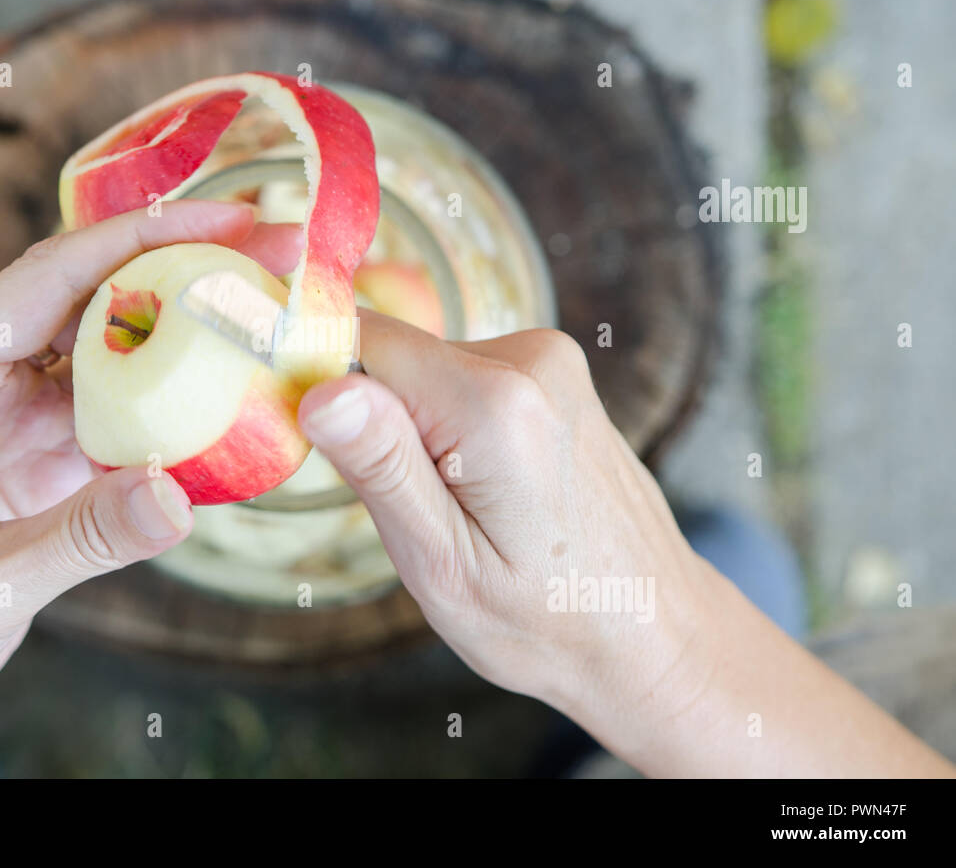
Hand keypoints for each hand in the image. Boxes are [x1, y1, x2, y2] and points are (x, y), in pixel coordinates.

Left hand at [0, 201, 297, 777]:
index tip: (225, 222)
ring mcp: (12, 418)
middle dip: (179, 268)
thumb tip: (179, 495)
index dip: (137, 241)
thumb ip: (76, 540)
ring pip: (111, 347)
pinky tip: (230, 393)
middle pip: (87, 296)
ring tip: (264, 309)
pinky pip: (120, 411)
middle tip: (271, 254)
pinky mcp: (43, 460)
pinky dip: (174, 400)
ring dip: (183, 328)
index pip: (44, 280)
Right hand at [299, 313, 952, 776]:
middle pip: (396, 357)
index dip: (327, 392)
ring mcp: (551, 359)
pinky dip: (456, 428)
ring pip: (428, 369)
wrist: (651, 631)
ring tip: (468, 511)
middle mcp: (530, 359)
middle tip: (420, 514)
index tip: (340, 462)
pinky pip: (466, 379)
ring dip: (421, 432)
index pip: (361, 341)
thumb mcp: (442, 564)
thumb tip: (321, 387)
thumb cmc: (544, 620)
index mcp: (494, 403)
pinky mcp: (556, 372)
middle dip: (381, 427)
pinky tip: (493, 492)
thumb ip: (381, 466)